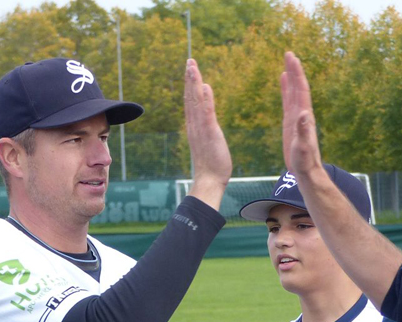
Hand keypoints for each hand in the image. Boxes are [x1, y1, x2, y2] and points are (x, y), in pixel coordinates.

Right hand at [184, 59, 231, 208]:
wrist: (208, 181)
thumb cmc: (212, 163)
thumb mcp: (210, 139)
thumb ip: (207, 121)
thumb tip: (207, 104)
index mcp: (195, 126)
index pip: (192, 102)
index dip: (191, 84)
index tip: (190, 68)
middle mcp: (194, 125)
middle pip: (191, 98)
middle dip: (190, 79)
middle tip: (190, 61)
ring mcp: (200, 129)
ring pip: (196, 102)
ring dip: (194, 84)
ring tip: (192, 66)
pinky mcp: (209, 134)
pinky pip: (206, 114)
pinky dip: (205, 100)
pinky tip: (206, 87)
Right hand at [281, 52, 323, 178]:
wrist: (306, 171)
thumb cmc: (304, 161)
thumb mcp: (303, 147)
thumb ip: (303, 131)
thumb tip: (303, 113)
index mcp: (304, 116)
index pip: (301, 90)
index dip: (297, 74)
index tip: (292, 58)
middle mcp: (301, 113)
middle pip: (297, 87)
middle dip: (294, 70)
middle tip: (288, 53)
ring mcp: (296, 117)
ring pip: (293, 92)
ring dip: (290, 77)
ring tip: (287, 62)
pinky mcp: (290, 123)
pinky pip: (288, 101)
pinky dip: (286, 89)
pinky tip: (284, 81)